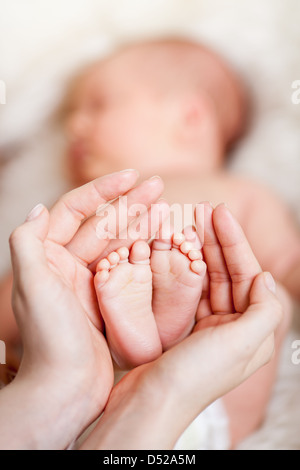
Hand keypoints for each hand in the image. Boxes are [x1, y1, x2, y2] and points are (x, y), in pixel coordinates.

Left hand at [4, 170, 168, 448]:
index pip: (74, 210)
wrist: (66, 388)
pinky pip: (128, 268)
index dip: (102, 190)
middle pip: (101, 223)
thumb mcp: (33, 284)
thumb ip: (28, 241)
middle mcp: (66, 265)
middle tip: (159, 187)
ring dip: (140, 225)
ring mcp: (89, 283)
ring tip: (167, 208)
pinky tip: (163, 241)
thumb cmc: (49, 338)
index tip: (131, 176)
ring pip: (118, 244)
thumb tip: (40, 206)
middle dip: (128, 203)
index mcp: (46, 256)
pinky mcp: (108, 301)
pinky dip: (144, 253)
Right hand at [81, 203, 282, 449]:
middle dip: (217, 241)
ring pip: (207, 279)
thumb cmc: (196, 376)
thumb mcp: (241, 342)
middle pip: (228, 273)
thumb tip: (264, 276)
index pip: (248, 275)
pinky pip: (189, 292)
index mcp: (252, 332)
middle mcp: (234, 328)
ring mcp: (208, 328)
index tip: (220, 213)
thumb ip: (263, 308)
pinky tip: (178, 251)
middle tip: (202, 209)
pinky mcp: (184, 330)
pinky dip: (185, 270)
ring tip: (189, 222)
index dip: (235, 242)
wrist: (150, 404)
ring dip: (200, 251)